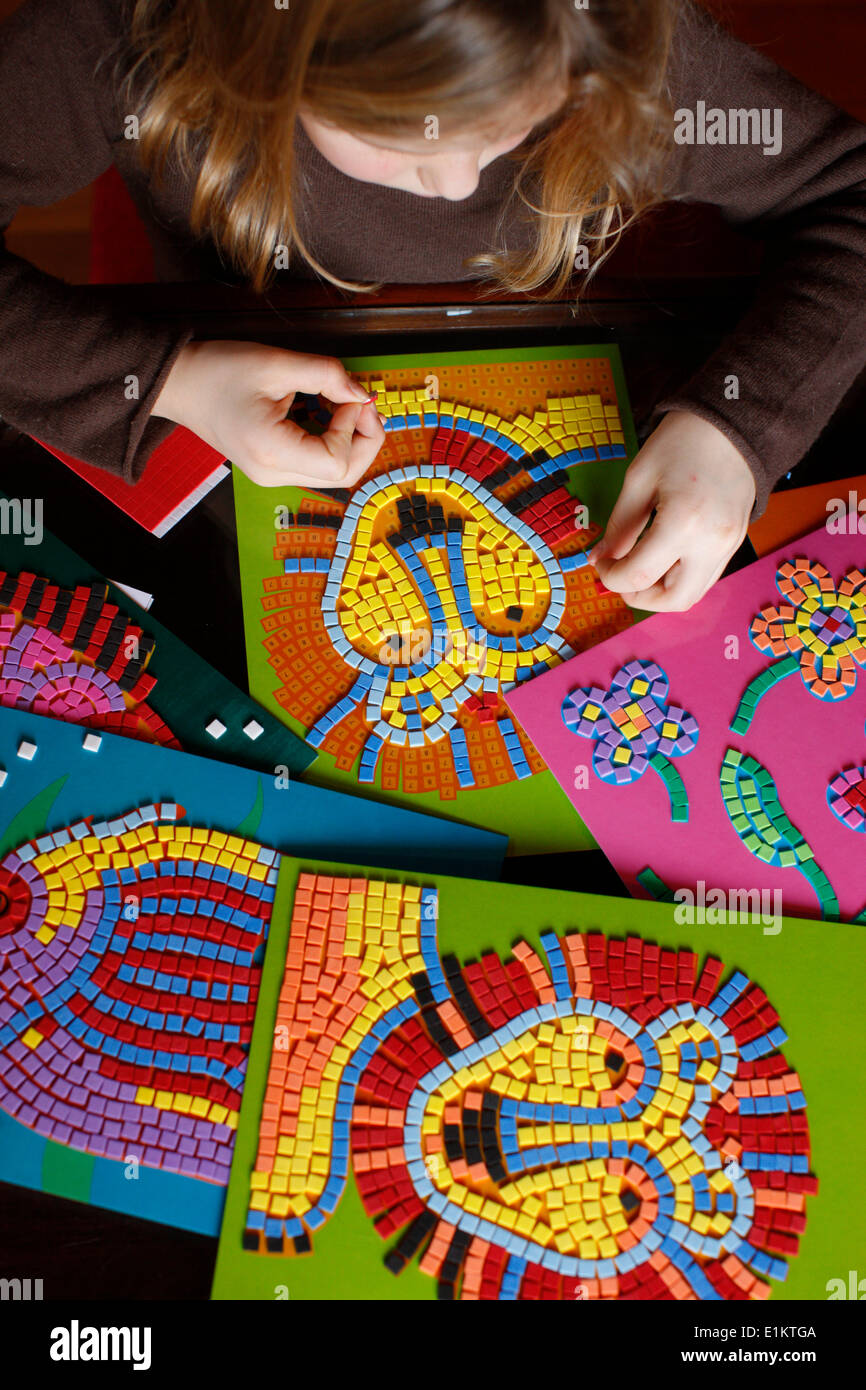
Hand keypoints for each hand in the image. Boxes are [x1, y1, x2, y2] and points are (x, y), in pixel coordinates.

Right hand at [152, 340, 385, 486]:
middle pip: (342, 476)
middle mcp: (272, 473)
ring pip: (332, 474)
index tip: (350, 397)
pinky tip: (329, 413)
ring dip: (350, 440)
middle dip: (364, 441)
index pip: (337, 461)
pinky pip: (316, 463)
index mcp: (271, 452)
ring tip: (346, 404)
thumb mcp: (276, 363)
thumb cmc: (217, 371)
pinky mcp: (272, 467)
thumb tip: (360, 392)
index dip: (355, 429)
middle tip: (363, 404)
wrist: (180, 385)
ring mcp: (272, 475)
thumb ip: (326, 375)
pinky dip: (332, 440)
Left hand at [590, 410, 756, 611]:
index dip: (611, 578)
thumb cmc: (684, 441)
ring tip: (640, 568)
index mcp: (683, 524)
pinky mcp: (736, 542)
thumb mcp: (639, 480)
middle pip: (673, 601)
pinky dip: (680, 579)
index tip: (600, 563)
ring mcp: (729, 546)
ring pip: (692, 595)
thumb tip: (600, 558)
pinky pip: (706, 577)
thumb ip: (619, 526)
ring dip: (661, 593)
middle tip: (620, 578)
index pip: (638, 576)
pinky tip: (663, 560)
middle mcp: (711, 543)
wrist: (733, 423)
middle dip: (639, 598)